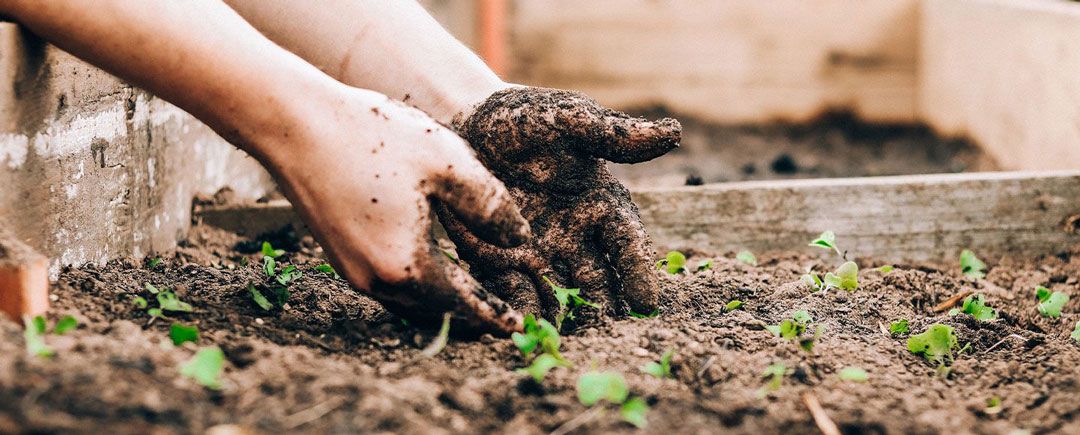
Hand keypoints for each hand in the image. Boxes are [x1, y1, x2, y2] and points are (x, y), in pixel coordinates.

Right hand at [265, 86, 530, 334]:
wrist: (294, 124)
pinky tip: (430, 269)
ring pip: (408, 302)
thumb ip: (490, 206)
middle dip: (469, 317)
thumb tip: (519, 239)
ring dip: (441, 304)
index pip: (463, 304)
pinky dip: (416, 287)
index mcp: (407, 265)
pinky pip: (388, 286)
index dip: (494, 315)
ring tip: (471, 298)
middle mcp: (376, 280)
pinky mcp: (338, 254)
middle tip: (500, 318)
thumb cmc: (373, 137)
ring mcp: (352, 270)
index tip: (517, 326)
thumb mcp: (448, 162)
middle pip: (434, 312)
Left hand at [438, 86, 679, 321]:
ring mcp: (539, 253)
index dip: (638, 272)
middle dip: (605, 309)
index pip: (627, 244)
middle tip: (610, 335)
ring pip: (560, 295)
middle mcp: (576, 236)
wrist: (465, 123)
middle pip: (598, 281)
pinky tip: (522, 329)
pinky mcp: (501, 262)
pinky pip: (514, 293)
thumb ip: (613, 134)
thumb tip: (673, 133)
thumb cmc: (524, 118)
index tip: (646, 302)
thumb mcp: (567, 119)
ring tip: (568, 343)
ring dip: (566, 319)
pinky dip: (521, 312)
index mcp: (601, 204)